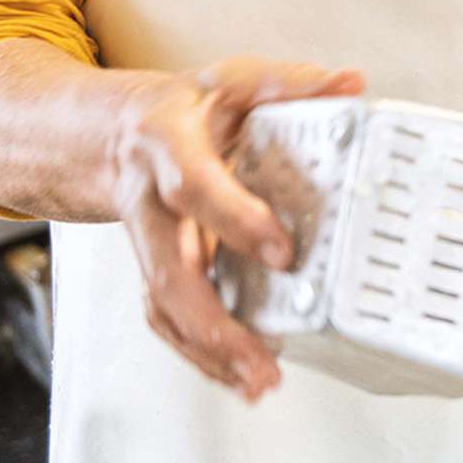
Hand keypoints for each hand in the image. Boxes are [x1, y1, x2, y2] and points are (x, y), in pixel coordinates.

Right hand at [110, 56, 361, 399]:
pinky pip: (168, 319)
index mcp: (166, 146)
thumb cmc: (180, 109)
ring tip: (256, 381)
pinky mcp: (155, 270)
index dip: (235, 220)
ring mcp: (148, 244)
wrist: (113, 133)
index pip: (195, 188)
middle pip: (170, 272)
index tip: (282, 251)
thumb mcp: (232, 81)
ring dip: (208, 351)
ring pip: (164, 306)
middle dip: (215, 322)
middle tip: (263, 356)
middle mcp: (149, 202)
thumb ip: (289, 83)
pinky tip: (236, 376)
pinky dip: (200, 354)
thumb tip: (349, 82)